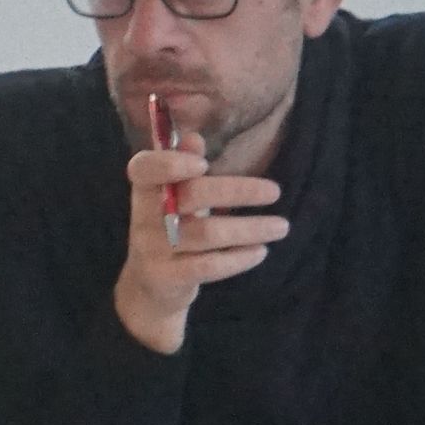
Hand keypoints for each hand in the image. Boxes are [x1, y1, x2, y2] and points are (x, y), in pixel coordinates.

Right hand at [112, 135, 286, 354]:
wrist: (149, 286)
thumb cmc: (170, 230)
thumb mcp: (173, 197)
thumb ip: (182, 166)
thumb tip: (194, 138)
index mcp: (145, 190)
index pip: (143, 169)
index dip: (168, 163)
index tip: (203, 163)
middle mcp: (144, 217)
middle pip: (191, 196)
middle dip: (238, 191)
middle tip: (275, 191)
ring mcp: (152, 249)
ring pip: (207, 233)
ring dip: (250, 228)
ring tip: (281, 226)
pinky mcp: (167, 278)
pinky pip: (207, 266)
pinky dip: (238, 258)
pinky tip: (260, 252)